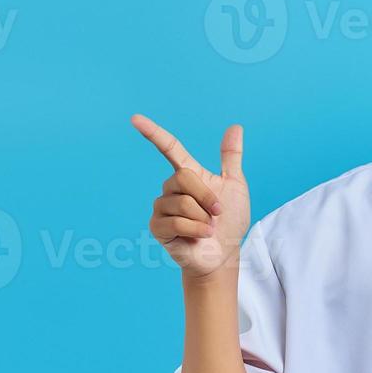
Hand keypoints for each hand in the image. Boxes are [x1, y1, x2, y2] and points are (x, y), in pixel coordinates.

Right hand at [132, 113, 251, 279]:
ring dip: (203, 218)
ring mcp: (161, 208)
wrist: (225, 253)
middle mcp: (170, 188)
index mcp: (187, 175)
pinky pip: (177, 222)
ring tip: (207, 228)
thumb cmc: (229, 221)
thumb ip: (231, 157)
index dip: (153, 133)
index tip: (135, 119)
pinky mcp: (158, 228)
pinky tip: (199, 237)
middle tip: (217, 213)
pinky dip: (196, 231)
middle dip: (207, 197)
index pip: (168, 148)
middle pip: (184, 178)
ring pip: (182, 203)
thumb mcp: (235, 185)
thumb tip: (235, 127)